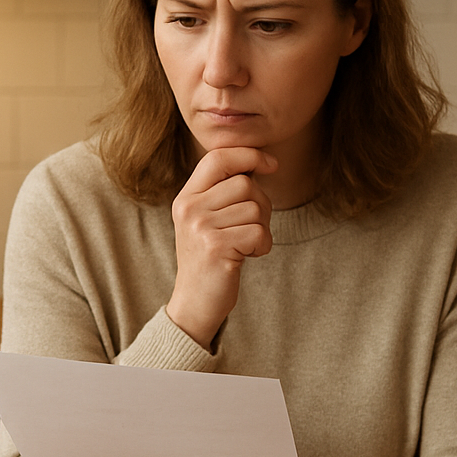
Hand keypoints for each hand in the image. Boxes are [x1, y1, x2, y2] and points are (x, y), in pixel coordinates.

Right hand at [165, 147, 277, 349]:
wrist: (195, 302)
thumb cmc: (209, 257)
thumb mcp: (205, 219)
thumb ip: (222, 191)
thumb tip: (258, 162)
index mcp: (186, 197)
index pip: (218, 158)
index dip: (249, 155)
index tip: (271, 164)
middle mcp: (189, 209)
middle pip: (245, 184)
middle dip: (261, 204)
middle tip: (252, 227)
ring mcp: (201, 228)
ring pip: (255, 208)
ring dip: (262, 228)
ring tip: (245, 245)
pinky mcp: (216, 248)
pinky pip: (259, 233)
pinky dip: (263, 245)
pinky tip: (248, 256)